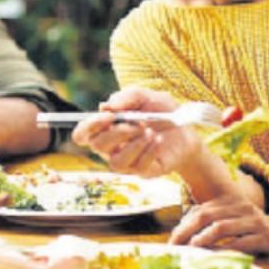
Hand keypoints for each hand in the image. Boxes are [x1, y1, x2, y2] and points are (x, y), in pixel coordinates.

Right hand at [71, 87, 202, 176]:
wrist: (186, 130)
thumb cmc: (161, 113)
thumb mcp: (146, 97)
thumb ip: (126, 97)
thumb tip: (105, 106)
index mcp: (106, 128)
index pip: (82, 134)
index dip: (89, 126)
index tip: (108, 116)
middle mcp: (111, 147)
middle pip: (97, 145)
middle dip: (117, 132)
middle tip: (136, 122)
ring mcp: (126, 162)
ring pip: (115, 162)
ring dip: (133, 144)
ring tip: (149, 131)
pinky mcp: (142, 171)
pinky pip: (137, 166)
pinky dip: (148, 151)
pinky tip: (158, 140)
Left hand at [170, 193, 268, 268]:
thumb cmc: (257, 239)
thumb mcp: (235, 229)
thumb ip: (214, 228)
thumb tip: (183, 240)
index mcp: (233, 203)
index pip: (201, 211)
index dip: (183, 226)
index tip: (170, 243)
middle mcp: (244, 209)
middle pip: (207, 215)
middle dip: (186, 232)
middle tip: (175, 249)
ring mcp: (257, 222)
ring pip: (222, 227)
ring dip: (202, 241)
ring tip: (191, 254)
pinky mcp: (268, 239)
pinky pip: (242, 244)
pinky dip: (224, 252)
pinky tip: (214, 261)